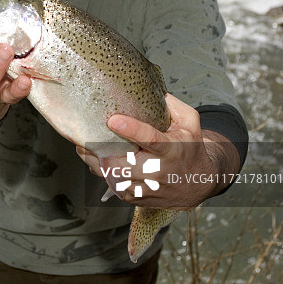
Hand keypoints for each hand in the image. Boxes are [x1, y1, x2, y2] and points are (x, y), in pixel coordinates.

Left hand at [77, 94, 241, 209]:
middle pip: (123, 164)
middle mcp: (159, 171)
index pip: (152, 140)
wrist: (198, 183)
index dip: (132, 130)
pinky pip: (112, 185)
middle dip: (102, 150)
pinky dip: (101, 172)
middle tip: (87, 134)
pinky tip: (96, 159)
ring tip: (84, 146)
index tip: (113, 119)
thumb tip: (147, 85)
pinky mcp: (137, 197)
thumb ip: (170, 105)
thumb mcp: (189, 122)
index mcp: (173, 149)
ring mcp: (147, 187)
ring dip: (95, 161)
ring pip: (113, 177)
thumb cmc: (190, 147)